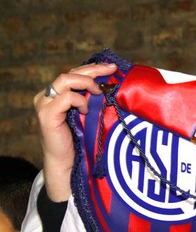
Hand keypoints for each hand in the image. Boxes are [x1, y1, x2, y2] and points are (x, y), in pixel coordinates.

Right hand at [33, 63, 116, 201]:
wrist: (68, 164)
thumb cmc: (81, 140)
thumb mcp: (90, 114)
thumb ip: (94, 99)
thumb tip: (113, 84)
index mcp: (57, 94)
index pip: (75, 73)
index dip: (93, 68)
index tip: (112, 67)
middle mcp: (47, 96)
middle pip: (71, 73)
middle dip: (94, 70)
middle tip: (112, 70)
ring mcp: (44, 104)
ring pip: (65, 79)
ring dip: (86, 82)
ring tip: (100, 92)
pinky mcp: (46, 115)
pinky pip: (65, 97)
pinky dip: (79, 100)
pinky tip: (87, 110)